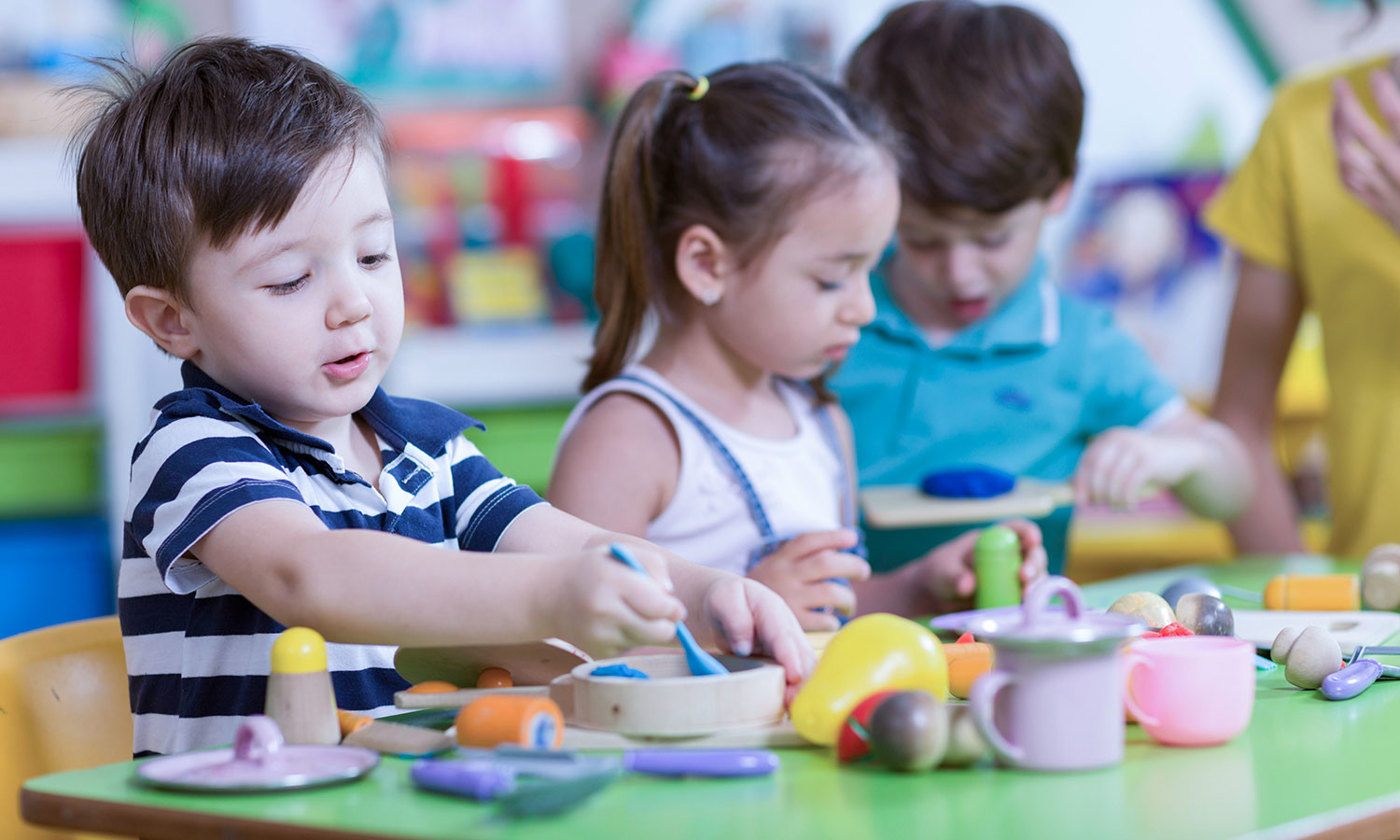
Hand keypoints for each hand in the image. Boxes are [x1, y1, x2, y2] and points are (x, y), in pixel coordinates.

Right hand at [543, 544, 685, 657]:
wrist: (550, 595)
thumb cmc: (595, 570)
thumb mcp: (621, 553)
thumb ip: (654, 565)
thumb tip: (670, 595)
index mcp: (613, 581)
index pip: (659, 606)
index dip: (673, 608)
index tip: (674, 605)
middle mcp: (605, 611)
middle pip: (660, 633)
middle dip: (669, 625)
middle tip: (662, 615)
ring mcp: (600, 635)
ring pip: (647, 642)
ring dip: (649, 631)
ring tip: (632, 614)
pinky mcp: (598, 652)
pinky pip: (631, 648)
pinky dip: (631, 638)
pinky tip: (614, 624)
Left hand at [702, 576, 816, 704]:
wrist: (731, 605)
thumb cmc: (728, 600)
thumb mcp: (725, 600)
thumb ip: (735, 618)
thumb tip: (744, 647)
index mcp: (773, 610)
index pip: (783, 635)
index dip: (790, 656)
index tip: (794, 676)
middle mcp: (788, 630)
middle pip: (802, 655)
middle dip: (803, 680)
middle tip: (795, 704)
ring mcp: (790, 646)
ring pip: (804, 669)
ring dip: (803, 690)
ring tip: (795, 711)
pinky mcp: (786, 661)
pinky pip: (797, 677)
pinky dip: (797, 692)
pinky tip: (792, 709)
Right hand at [747, 529, 870, 630]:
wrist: (734, 615)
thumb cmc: (767, 588)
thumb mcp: (776, 565)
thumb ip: (803, 557)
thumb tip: (839, 550)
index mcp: (782, 559)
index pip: (809, 541)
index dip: (833, 537)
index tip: (853, 538)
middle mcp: (786, 576)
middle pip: (827, 564)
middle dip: (852, 566)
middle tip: (863, 572)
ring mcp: (790, 599)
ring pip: (831, 592)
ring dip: (848, 598)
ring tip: (848, 604)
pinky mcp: (792, 623)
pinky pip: (824, 620)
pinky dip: (834, 621)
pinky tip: (832, 621)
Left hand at [915, 519, 1046, 612]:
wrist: (937, 600)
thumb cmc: (941, 574)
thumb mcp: (942, 571)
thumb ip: (953, 575)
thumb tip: (968, 585)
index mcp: (995, 540)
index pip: (1018, 530)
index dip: (1028, 532)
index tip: (1032, 540)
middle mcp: (1012, 558)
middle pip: (1034, 556)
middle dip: (1034, 564)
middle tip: (1024, 577)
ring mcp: (1015, 581)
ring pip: (1036, 580)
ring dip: (1035, 588)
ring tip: (1024, 599)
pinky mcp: (1015, 602)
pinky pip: (1028, 603)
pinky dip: (1029, 607)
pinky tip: (1022, 614)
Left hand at [1075, 426, 1205, 508]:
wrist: (1182, 453)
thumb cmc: (1145, 462)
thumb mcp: (1121, 463)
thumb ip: (1099, 472)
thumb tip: (1071, 489)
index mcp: (1108, 439)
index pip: (1087, 462)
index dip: (1081, 484)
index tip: (1080, 503)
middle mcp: (1119, 439)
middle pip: (1098, 471)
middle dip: (1096, 492)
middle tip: (1100, 505)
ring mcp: (1135, 447)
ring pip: (1114, 480)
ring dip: (1113, 499)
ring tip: (1118, 506)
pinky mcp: (1149, 460)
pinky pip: (1130, 484)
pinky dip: (1126, 499)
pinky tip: (1130, 505)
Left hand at [1332, 70, 1399, 231]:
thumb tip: (1397, 114)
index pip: (1398, 118)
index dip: (1385, 93)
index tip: (1376, 74)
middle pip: (1362, 135)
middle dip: (1346, 106)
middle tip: (1338, 83)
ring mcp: (1388, 194)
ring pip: (1348, 159)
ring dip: (1337, 133)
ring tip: (1336, 109)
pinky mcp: (1382, 210)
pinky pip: (1351, 184)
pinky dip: (1342, 162)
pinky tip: (1340, 147)